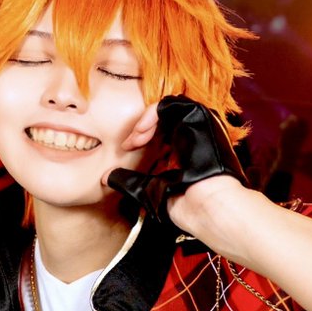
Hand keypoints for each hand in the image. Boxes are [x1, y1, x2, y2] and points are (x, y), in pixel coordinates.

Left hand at [105, 95, 245, 224]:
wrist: (206, 207)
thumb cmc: (185, 203)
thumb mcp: (148, 188)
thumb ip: (128, 180)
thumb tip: (105, 178)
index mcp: (188, 147)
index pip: (162, 131)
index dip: (142, 136)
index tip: (127, 149)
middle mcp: (196, 133)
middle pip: (164, 118)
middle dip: (141, 129)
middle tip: (129, 144)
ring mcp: (199, 123)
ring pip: (167, 108)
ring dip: (145, 121)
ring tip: (136, 139)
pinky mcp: (200, 116)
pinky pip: (170, 103)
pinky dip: (151, 115)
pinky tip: (142, 133)